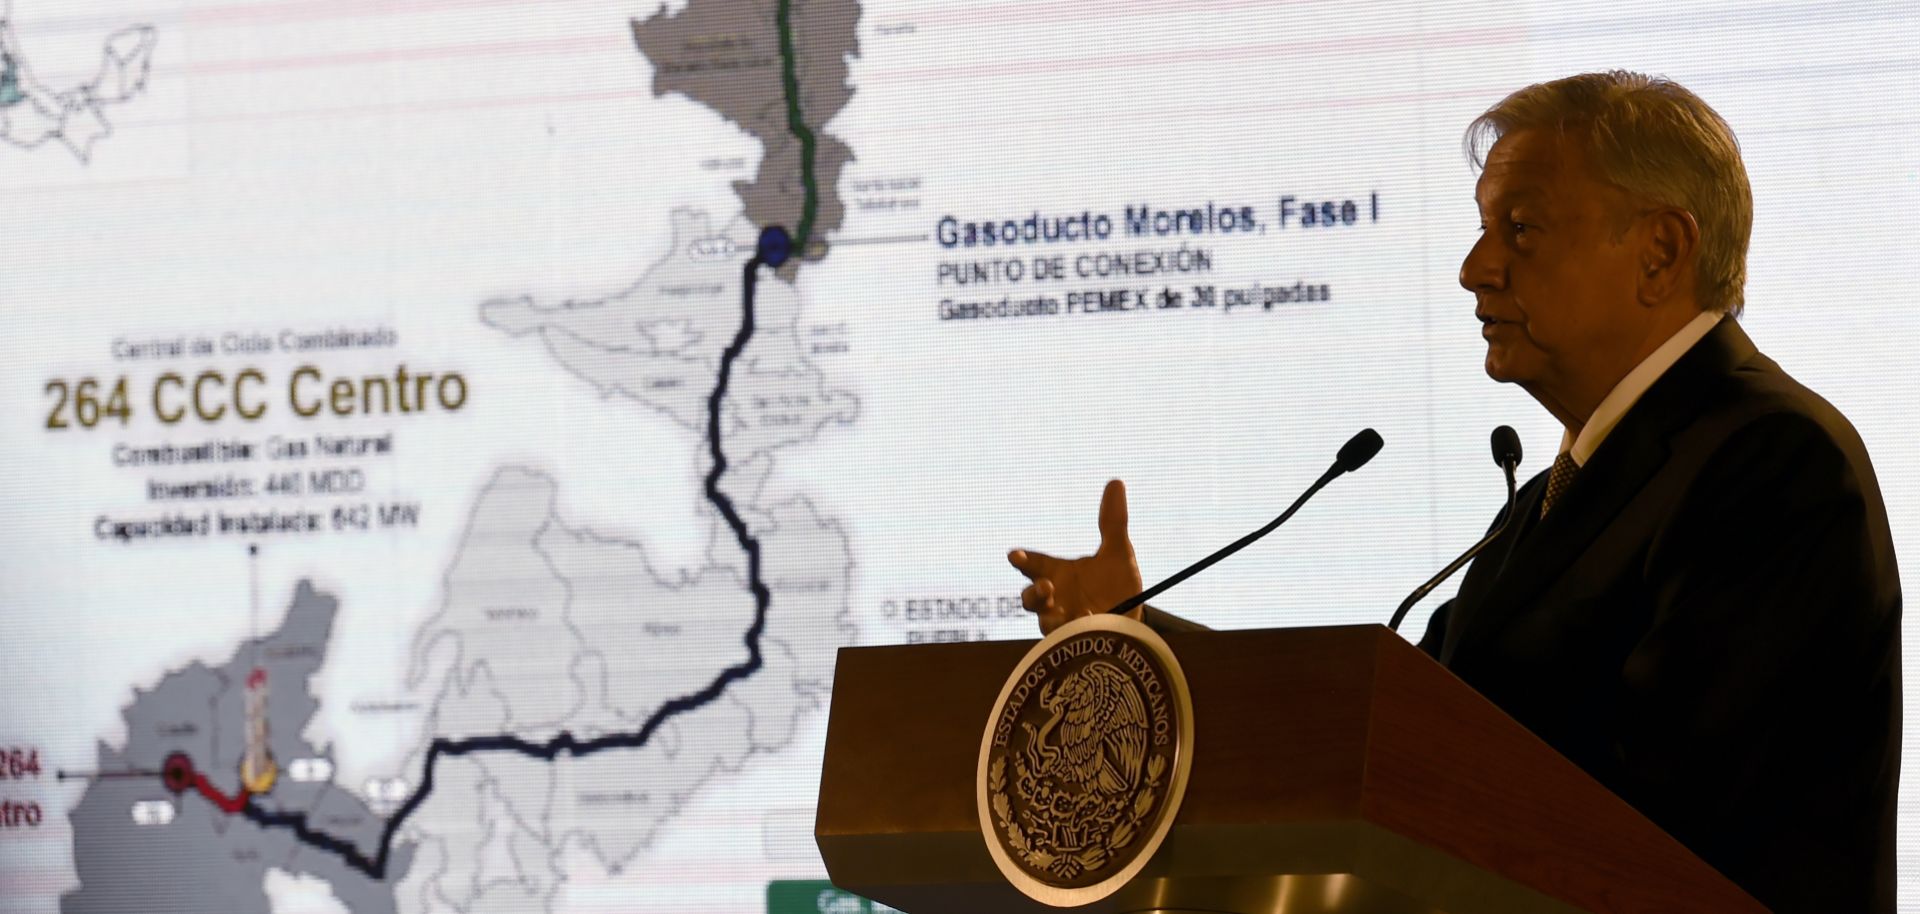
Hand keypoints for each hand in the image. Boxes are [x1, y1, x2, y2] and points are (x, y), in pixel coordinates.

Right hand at [1008, 479, 1143, 633]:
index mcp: (1057, 575)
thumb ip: (1113, 522)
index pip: (1033, 565)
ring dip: (1051, 617)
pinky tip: (1090, 625)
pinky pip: (1067, 643)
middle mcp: (1054, 600)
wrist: (1131, 625)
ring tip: (1065, 614)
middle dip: (1033, 593)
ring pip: (1045, 623)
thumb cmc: (1118, 589)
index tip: (1014, 554)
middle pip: (1030, 599)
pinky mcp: (1074, 646)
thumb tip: (1116, 482)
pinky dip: (1075, 634)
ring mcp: (1063, 625)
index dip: (1023, 560)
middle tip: (1047, 585)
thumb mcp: (1119, 554)